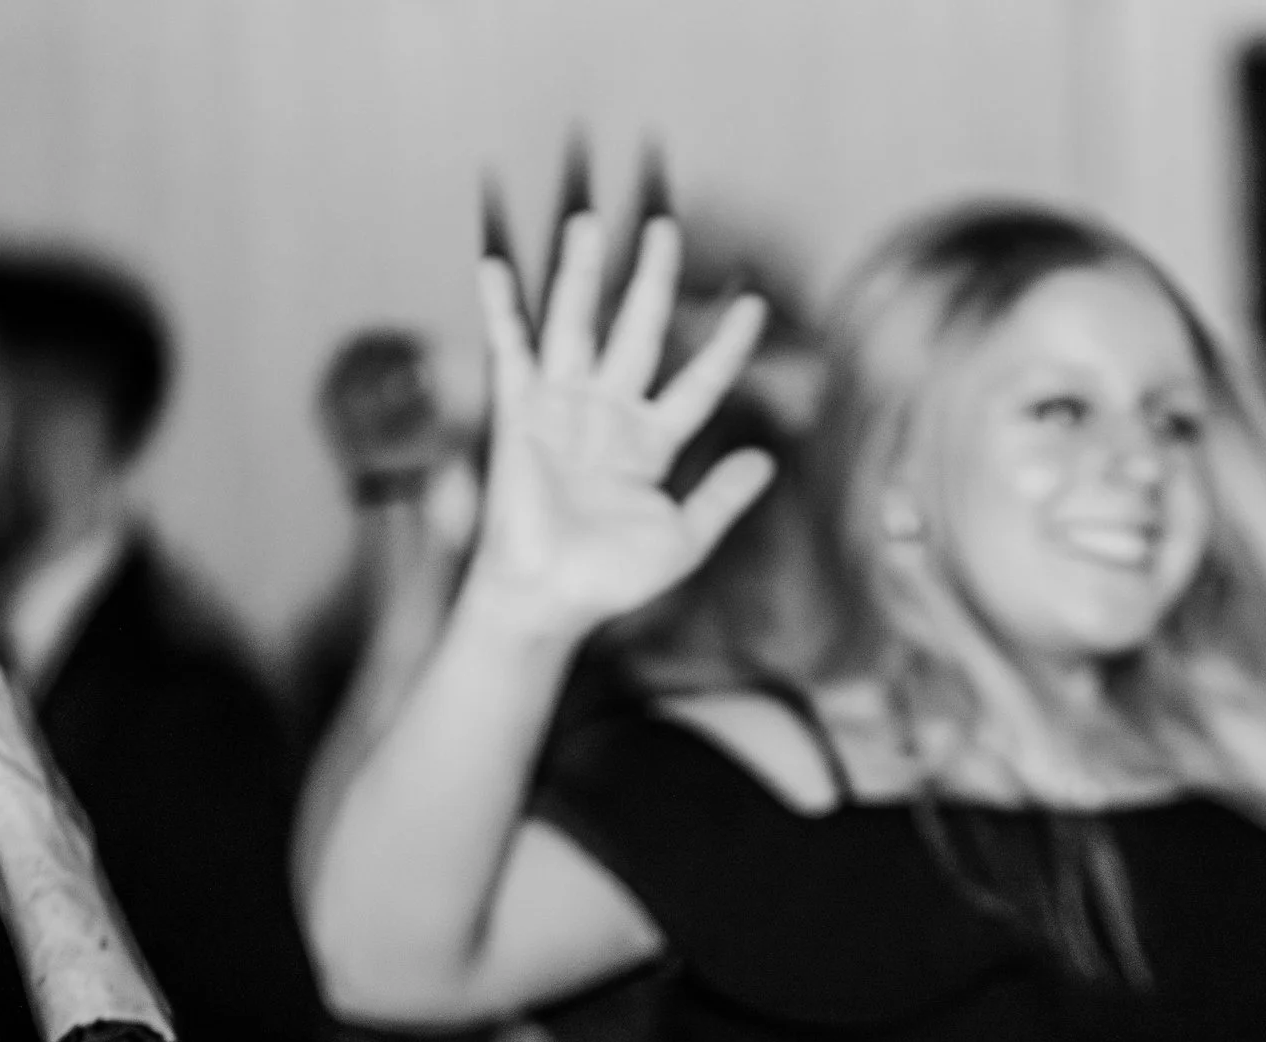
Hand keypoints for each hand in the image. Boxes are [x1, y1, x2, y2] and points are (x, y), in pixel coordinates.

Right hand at [463, 213, 776, 636]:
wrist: (549, 595)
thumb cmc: (612, 578)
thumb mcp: (684, 539)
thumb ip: (722, 498)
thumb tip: (767, 459)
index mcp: (653, 442)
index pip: (699, 381)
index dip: (727, 346)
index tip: (754, 305)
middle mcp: (610, 413)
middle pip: (638, 331)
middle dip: (653, 280)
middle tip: (666, 227)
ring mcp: (564, 407)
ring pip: (578, 325)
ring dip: (582, 274)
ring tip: (589, 223)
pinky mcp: (521, 411)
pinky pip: (512, 350)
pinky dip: (503, 309)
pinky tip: (497, 267)